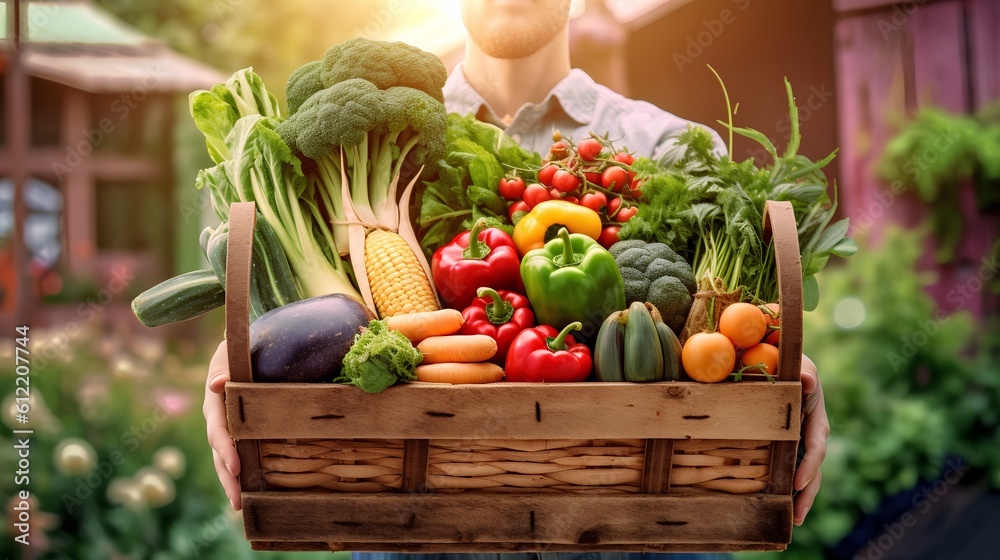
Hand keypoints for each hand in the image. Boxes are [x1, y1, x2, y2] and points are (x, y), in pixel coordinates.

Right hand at [203, 340, 241, 509]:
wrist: (244, 347)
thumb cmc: (238, 348)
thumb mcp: (228, 352)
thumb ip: (223, 366)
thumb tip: (218, 383)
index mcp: (214, 403)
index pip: (218, 431)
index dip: (226, 450)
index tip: (235, 467)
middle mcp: (218, 420)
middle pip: (220, 454)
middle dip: (227, 478)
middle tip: (238, 502)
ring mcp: (227, 429)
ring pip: (226, 460)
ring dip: (232, 483)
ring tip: (241, 506)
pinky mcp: (240, 433)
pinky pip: (239, 455)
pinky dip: (243, 474)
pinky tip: (253, 492)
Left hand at [794, 354, 827, 525]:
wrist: (782, 365)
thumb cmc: (789, 362)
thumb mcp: (798, 363)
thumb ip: (803, 371)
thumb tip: (808, 380)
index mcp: (815, 417)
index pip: (816, 444)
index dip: (809, 464)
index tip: (797, 482)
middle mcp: (811, 435)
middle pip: (814, 468)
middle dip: (808, 492)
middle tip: (798, 515)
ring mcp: (801, 444)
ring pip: (806, 475)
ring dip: (802, 498)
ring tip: (795, 521)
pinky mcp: (788, 448)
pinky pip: (789, 469)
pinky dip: (787, 488)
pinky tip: (780, 507)